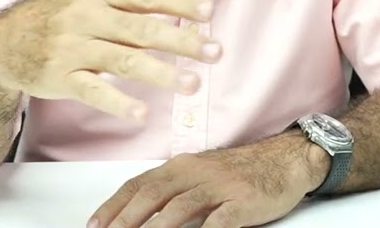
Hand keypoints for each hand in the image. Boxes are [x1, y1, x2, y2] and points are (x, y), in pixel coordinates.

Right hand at [0, 0, 221, 121]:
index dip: (177, 1)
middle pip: (140, 29)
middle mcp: (87, 18)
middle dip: (181, 40)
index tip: (209, 10)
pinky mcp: (62, 78)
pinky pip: (93, 92)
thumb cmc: (53, 7)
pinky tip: (143, 114)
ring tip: (193, 84)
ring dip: (160, 73)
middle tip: (216, 51)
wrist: (3, 43)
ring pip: (122, 61)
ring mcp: (73, 49)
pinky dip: (118, 103)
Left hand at [88, 138, 326, 227]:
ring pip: (179, 208)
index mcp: (181, 165)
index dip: (113, 206)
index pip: (138, 184)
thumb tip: (140, 215)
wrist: (285, 160)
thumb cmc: (239, 172)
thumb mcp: (200, 174)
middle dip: (125, 220)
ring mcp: (219, 186)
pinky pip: (219, 221)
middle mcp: (196, 172)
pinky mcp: (242, 202)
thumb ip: (173, 190)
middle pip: (152, 195)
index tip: (94, 225)